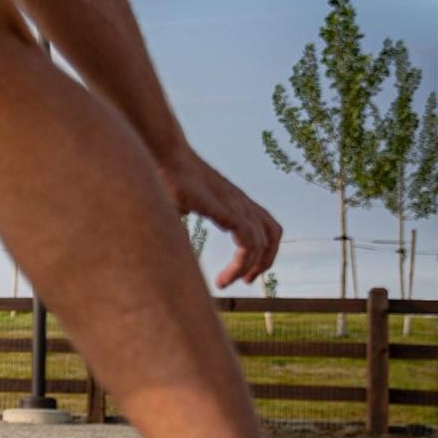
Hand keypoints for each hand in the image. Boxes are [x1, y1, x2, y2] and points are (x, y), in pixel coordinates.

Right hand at [157, 149, 281, 288]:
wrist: (164, 155)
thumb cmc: (165, 179)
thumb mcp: (176, 208)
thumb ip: (179, 226)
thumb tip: (170, 245)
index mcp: (233, 201)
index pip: (262, 225)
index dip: (258, 250)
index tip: (240, 272)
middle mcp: (241, 202)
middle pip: (272, 232)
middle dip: (264, 261)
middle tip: (246, 281)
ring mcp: (236, 204)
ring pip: (263, 239)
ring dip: (252, 265)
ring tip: (235, 282)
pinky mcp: (227, 209)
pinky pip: (249, 240)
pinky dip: (243, 261)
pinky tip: (225, 275)